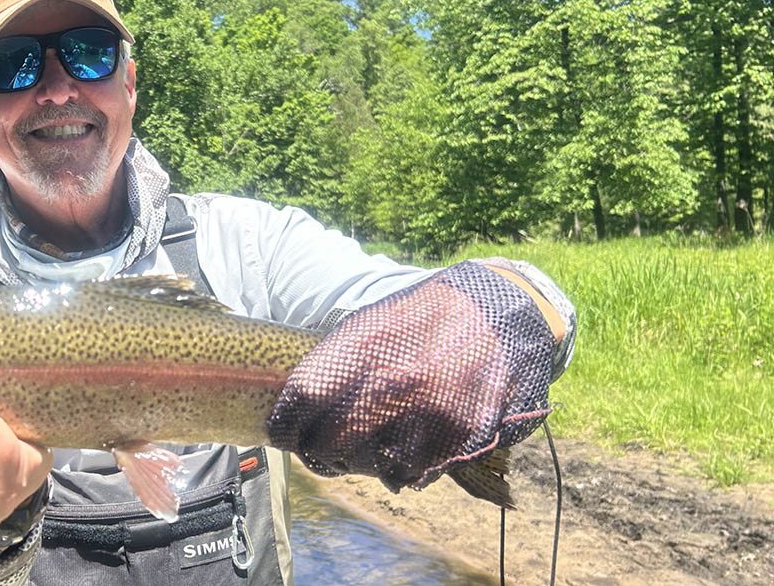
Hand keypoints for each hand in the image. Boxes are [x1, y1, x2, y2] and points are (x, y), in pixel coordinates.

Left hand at [266, 260, 560, 490]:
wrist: (506, 312)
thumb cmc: (427, 317)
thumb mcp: (373, 322)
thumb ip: (335, 363)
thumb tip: (294, 406)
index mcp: (365, 347)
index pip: (302, 398)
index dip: (284, 425)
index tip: (281, 434)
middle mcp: (394, 384)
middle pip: (328, 442)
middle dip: (317, 452)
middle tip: (318, 451)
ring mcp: (428, 415)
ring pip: (368, 466)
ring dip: (359, 462)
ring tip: (365, 447)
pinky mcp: (461, 440)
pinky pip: (410, 474)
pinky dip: (400, 468)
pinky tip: (404, 446)